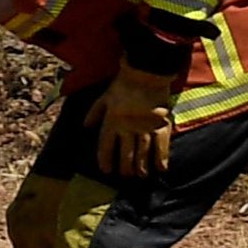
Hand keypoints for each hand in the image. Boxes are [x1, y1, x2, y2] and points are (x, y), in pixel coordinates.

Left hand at [94, 65, 184, 182]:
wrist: (146, 72)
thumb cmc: (123, 83)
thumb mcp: (105, 97)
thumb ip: (95, 112)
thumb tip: (85, 127)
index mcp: (112, 121)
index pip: (106, 146)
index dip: (105, 160)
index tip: (106, 170)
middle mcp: (128, 128)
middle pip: (126, 154)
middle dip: (125, 167)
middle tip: (126, 175)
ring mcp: (145, 128)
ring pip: (142, 153)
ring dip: (141, 167)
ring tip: (141, 175)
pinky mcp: (161, 125)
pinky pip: (162, 145)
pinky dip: (162, 158)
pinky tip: (161, 169)